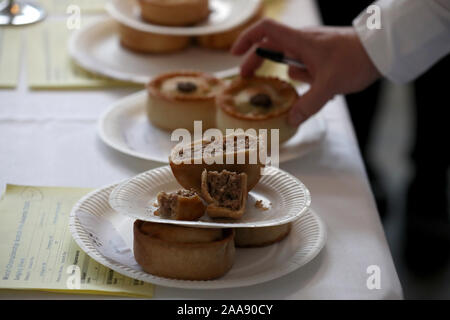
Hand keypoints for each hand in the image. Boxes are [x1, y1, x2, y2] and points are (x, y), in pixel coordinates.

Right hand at [231, 19, 380, 125]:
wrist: (381, 51)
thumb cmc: (355, 60)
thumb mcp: (329, 86)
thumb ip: (308, 104)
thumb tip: (290, 120)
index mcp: (299, 41)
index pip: (265, 30)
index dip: (247, 39)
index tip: (235, 54)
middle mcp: (302, 41)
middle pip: (270, 46)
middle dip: (258, 63)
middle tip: (247, 79)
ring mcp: (311, 48)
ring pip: (291, 63)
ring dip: (296, 78)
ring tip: (316, 88)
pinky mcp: (320, 55)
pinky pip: (305, 68)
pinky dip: (309, 79)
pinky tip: (325, 86)